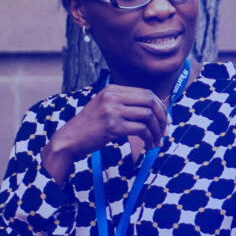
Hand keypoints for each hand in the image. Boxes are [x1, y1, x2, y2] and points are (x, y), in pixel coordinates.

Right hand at [43, 83, 172, 181]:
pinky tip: (148, 145)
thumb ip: (125, 104)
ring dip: (157, 131)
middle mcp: (112, 96)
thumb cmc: (91, 127)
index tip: (166, 120)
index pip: (146, 93)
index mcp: (112, 89)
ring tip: (156, 142)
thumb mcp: (106, 107)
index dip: (160, 106)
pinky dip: (149, 139)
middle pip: (150, 101)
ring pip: (148, 116)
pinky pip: (141, 130)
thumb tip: (155, 110)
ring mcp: (112, 110)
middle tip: (165, 131)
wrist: (70, 139)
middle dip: (162, 117)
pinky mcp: (112, 126)